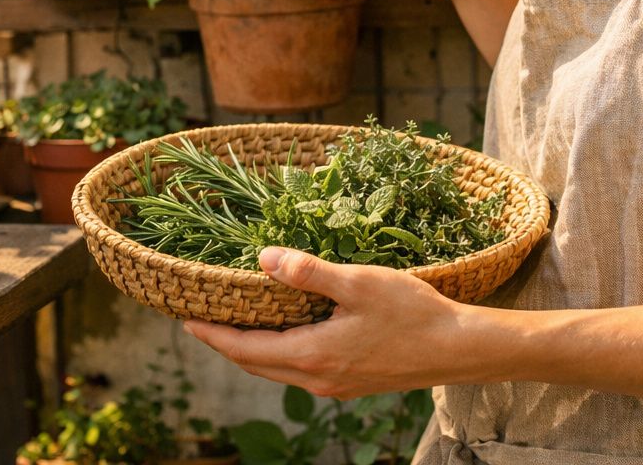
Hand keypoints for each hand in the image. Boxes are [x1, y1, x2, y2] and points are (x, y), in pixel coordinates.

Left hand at [183, 246, 470, 397]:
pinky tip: (284, 331)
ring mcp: (335, 384)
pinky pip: (300, 370)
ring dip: (252, 349)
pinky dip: (279, 352)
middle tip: (202, 317)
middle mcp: (317, 378)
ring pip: (277, 370)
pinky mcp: (351, 382)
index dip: (212, 334)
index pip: (244, 348)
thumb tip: (264, 259)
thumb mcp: (358, 282)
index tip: (184, 318)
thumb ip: (309, 273)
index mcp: (312, 355)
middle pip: (255, 364)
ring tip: (235, 322)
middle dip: (225, 342)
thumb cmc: (412, 312)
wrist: (458, 349)